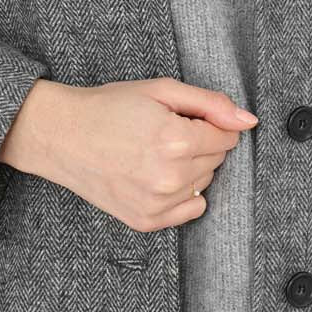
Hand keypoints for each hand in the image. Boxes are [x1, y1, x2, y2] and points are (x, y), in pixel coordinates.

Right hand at [5, 76, 258, 230]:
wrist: (62, 135)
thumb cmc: (109, 107)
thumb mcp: (161, 89)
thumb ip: (210, 103)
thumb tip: (249, 121)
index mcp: (177, 140)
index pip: (226, 136)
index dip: (207, 122)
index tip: (180, 116)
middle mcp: (170, 177)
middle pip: (217, 160)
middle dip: (199, 143)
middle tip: (162, 131)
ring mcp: (158, 204)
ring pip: (205, 182)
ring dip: (190, 166)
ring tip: (154, 151)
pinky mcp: (146, 222)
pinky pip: (191, 208)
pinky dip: (182, 192)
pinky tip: (155, 175)